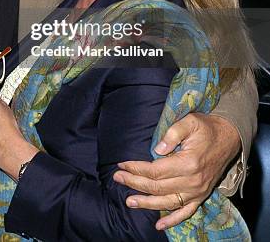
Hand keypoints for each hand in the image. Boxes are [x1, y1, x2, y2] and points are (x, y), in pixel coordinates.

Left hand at [113, 113, 239, 229]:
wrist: (229, 138)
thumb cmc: (207, 128)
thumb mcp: (189, 122)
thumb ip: (172, 135)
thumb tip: (157, 150)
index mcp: (188, 163)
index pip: (155, 170)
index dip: (136, 168)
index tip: (122, 164)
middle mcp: (192, 181)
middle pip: (157, 187)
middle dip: (135, 183)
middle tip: (118, 178)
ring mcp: (197, 191)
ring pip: (167, 202)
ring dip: (147, 203)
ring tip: (129, 201)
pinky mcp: (201, 195)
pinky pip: (186, 212)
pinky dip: (173, 220)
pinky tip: (159, 225)